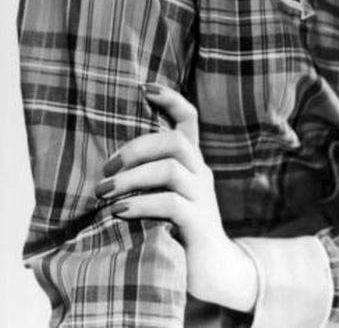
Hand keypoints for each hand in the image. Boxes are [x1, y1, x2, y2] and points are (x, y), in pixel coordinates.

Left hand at [95, 84, 257, 312]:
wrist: (212, 271)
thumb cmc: (178, 230)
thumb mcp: (166, 196)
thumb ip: (149, 178)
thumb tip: (104, 165)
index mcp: (192, 163)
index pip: (189, 120)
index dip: (170, 99)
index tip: (144, 87)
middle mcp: (201, 174)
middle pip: (176, 141)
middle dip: (137, 147)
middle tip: (106, 168)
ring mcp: (202, 198)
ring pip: (171, 170)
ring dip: (132, 178)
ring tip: (104, 194)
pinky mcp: (199, 224)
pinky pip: (171, 204)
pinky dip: (141, 204)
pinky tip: (119, 213)